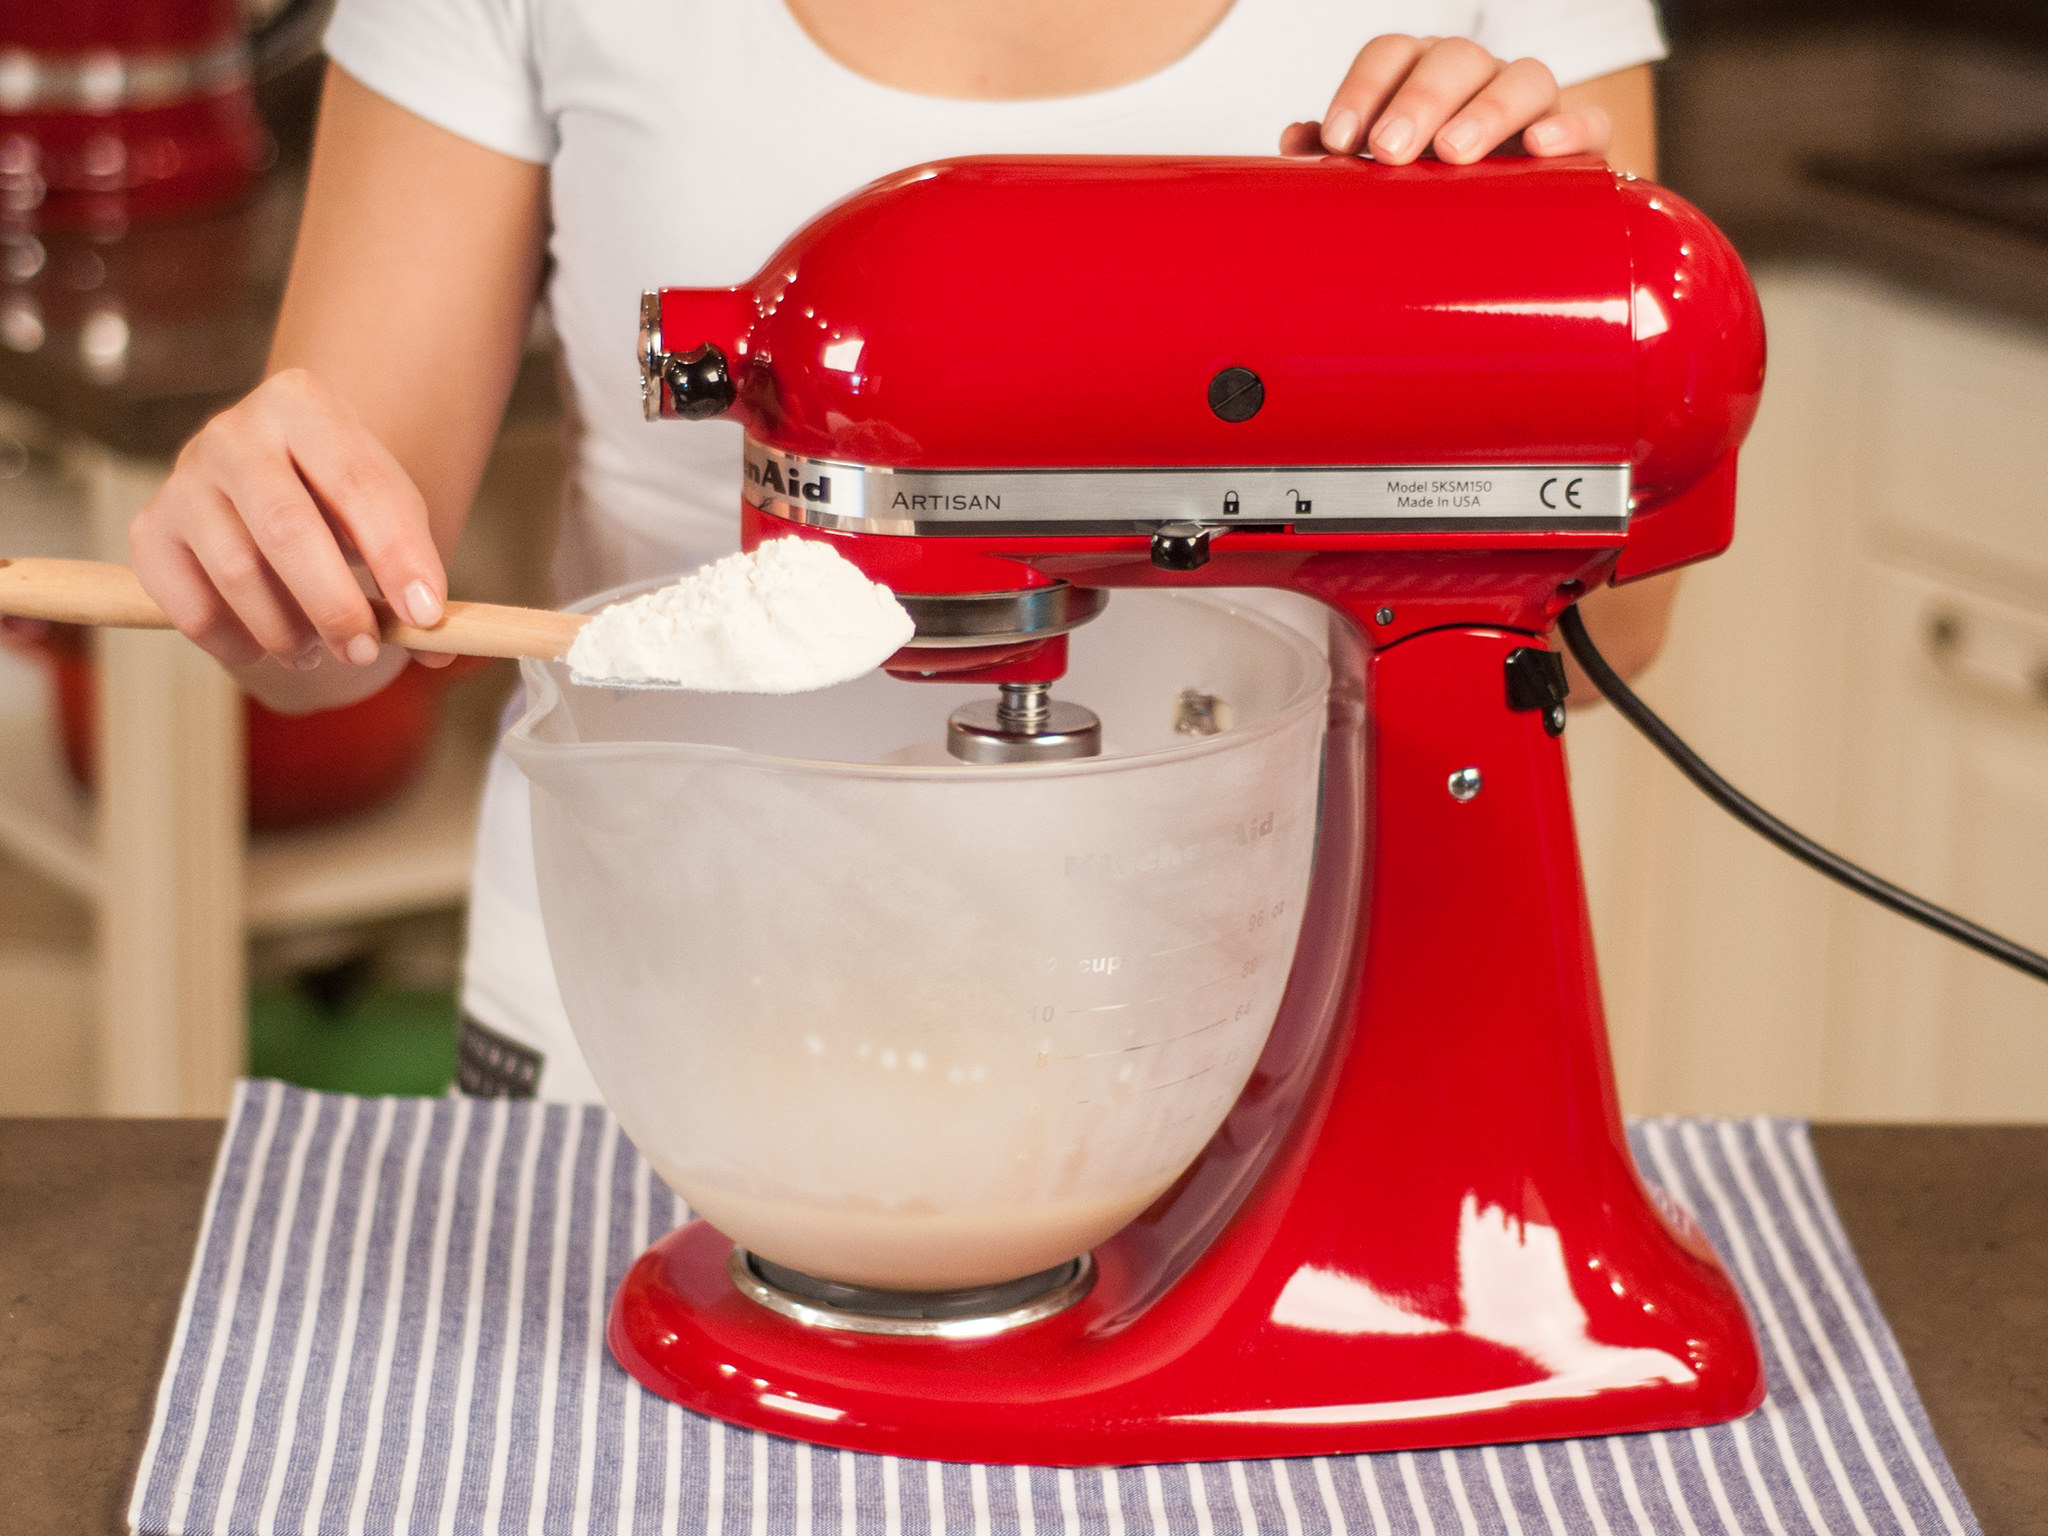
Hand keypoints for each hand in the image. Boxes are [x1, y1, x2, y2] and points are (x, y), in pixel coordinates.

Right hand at [129, 368, 452, 689]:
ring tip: (318, 651)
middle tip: (366, 653)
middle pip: (286, 530)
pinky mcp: (150, 530)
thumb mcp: (389, 513)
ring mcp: (183, 478)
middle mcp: (233, 432)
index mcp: (302, 405)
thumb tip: (444, 649)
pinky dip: (237, 642)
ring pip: (238, 574)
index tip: (425, 616)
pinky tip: (266, 645)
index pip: (357, 484)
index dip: (395, 556)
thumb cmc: (339, 498)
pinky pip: (192, 607)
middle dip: (335, 606)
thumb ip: (416, 571)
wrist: (270, 477)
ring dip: (288, 632)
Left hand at [1281, 35, 1611, 165]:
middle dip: (1420, 99)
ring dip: (1486, 110)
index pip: (1392, 54)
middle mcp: (1477, 79)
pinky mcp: (1582, 142)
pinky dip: (1569, 128)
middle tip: (1393, 149)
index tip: (1341, 140)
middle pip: (1455, 58)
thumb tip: (1297, 142)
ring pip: (1524, 78)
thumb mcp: (1382, 179)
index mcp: (1421, 77)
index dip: (1364, 88)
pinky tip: (1540, 147)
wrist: (1506, 236)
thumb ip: (1341, 158)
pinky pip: (1590, 121)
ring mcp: (1532, 106)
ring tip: (1454, 153)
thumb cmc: (1429, 196)